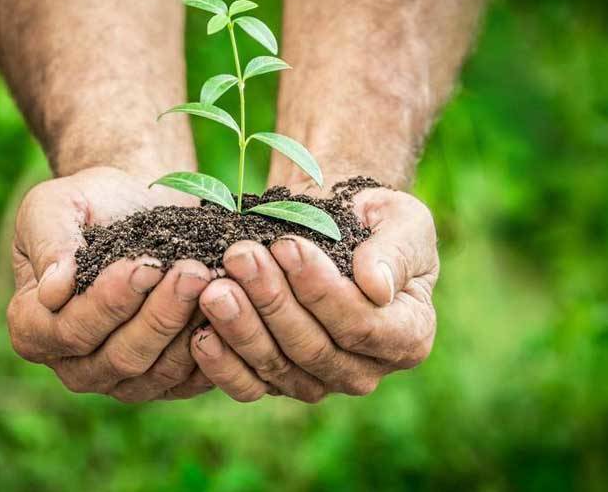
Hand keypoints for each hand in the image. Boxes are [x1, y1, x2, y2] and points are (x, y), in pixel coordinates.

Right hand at [7, 166, 214, 401]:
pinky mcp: (166, 382)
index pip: (70, 330)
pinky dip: (214, 346)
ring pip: (159, 370)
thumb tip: (53, 291)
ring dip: (189, 326)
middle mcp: (75, 365)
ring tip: (213, 280)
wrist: (137, 206)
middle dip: (160, 314)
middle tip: (193, 271)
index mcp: (33, 328)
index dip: (110, 302)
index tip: (144, 264)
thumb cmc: (89, 204)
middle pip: (121, 357)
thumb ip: (49, 243)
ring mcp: (122, 380)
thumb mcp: (53, 206)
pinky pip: (191, 378)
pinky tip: (231, 307)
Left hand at [189, 185, 438, 401]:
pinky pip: (248, 385)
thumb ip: (395, 252)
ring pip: (277, 366)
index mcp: (408, 336)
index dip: (321, 291)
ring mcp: (319, 381)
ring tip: (214, 287)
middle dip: (272, 300)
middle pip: (313, 348)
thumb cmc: (375, 221)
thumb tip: (376, 286)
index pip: (362, 326)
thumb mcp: (403, 222)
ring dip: (241, 327)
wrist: (336, 227)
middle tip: (239, 257)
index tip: (287, 246)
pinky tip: (200, 334)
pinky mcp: (278, 381)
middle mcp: (365, 370)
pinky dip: (222, 364)